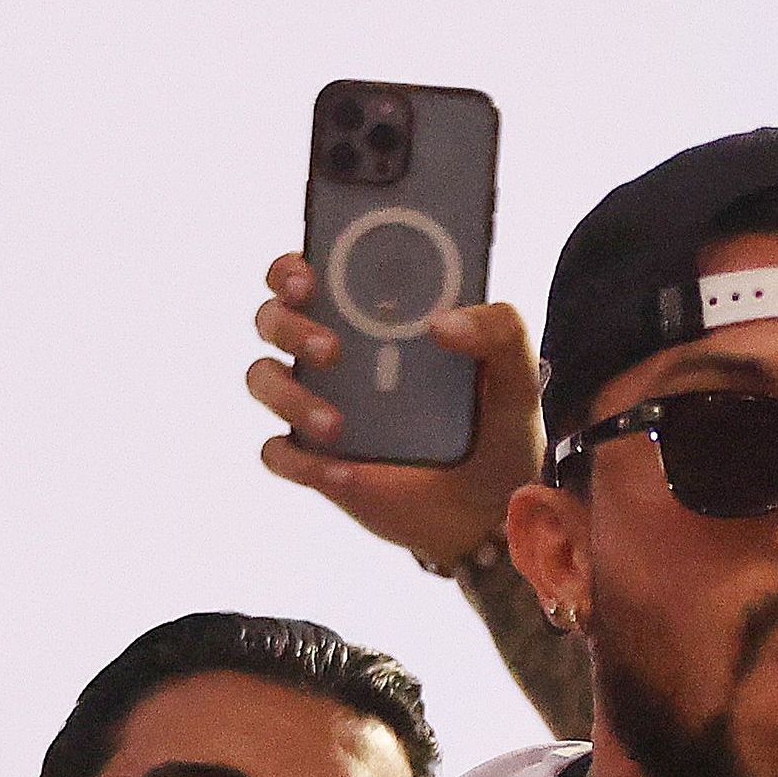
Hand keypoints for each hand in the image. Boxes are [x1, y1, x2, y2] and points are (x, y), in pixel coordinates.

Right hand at [249, 253, 546, 568]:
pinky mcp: (315, 461)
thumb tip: (441, 324)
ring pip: (262, 379)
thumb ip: (499, 331)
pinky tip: (344, 472)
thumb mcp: (514, 375)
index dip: (291, 267)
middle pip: (273, 318)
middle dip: (288, 326)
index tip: (308, 276)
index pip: (310, 272)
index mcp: (372, 315)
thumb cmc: (498, 425)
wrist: (492, 509)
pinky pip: (278, 453)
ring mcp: (318, 404)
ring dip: (288, 394)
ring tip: (338, 426)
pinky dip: (301, 460)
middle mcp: (334, 352)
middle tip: (332, 350)